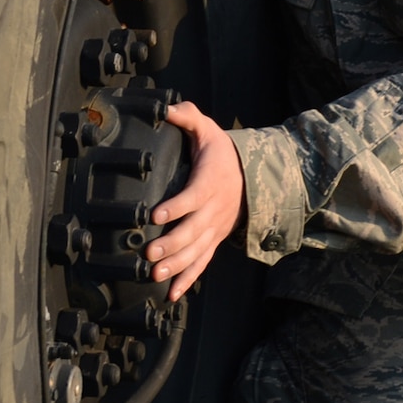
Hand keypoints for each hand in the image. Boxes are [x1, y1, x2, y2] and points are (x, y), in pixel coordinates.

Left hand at [146, 102, 245, 301]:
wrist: (252, 176)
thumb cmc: (223, 152)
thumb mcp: (208, 129)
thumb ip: (188, 116)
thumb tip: (167, 108)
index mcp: (209, 183)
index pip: (192, 196)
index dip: (175, 206)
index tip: (156, 213)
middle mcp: (213, 211)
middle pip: (193, 231)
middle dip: (171, 244)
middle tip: (149, 254)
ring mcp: (215, 229)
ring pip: (196, 251)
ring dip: (176, 266)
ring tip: (155, 276)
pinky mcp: (214, 240)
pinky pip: (202, 263)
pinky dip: (188, 279)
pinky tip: (172, 294)